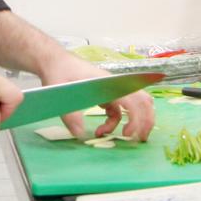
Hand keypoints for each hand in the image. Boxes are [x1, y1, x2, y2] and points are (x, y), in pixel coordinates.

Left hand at [38, 52, 154, 141]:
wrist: (54, 61)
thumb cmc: (59, 72)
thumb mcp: (61, 93)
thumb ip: (70, 114)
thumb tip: (80, 134)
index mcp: (107, 82)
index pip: (132, 100)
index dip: (136, 118)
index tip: (127, 134)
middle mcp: (113, 85)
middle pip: (142, 100)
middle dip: (145, 120)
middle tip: (139, 139)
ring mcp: (111, 89)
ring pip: (133, 105)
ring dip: (133, 121)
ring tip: (126, 137)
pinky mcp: (105, 94)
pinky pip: (118, 110)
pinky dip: (115, 122)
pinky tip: (100, 130)